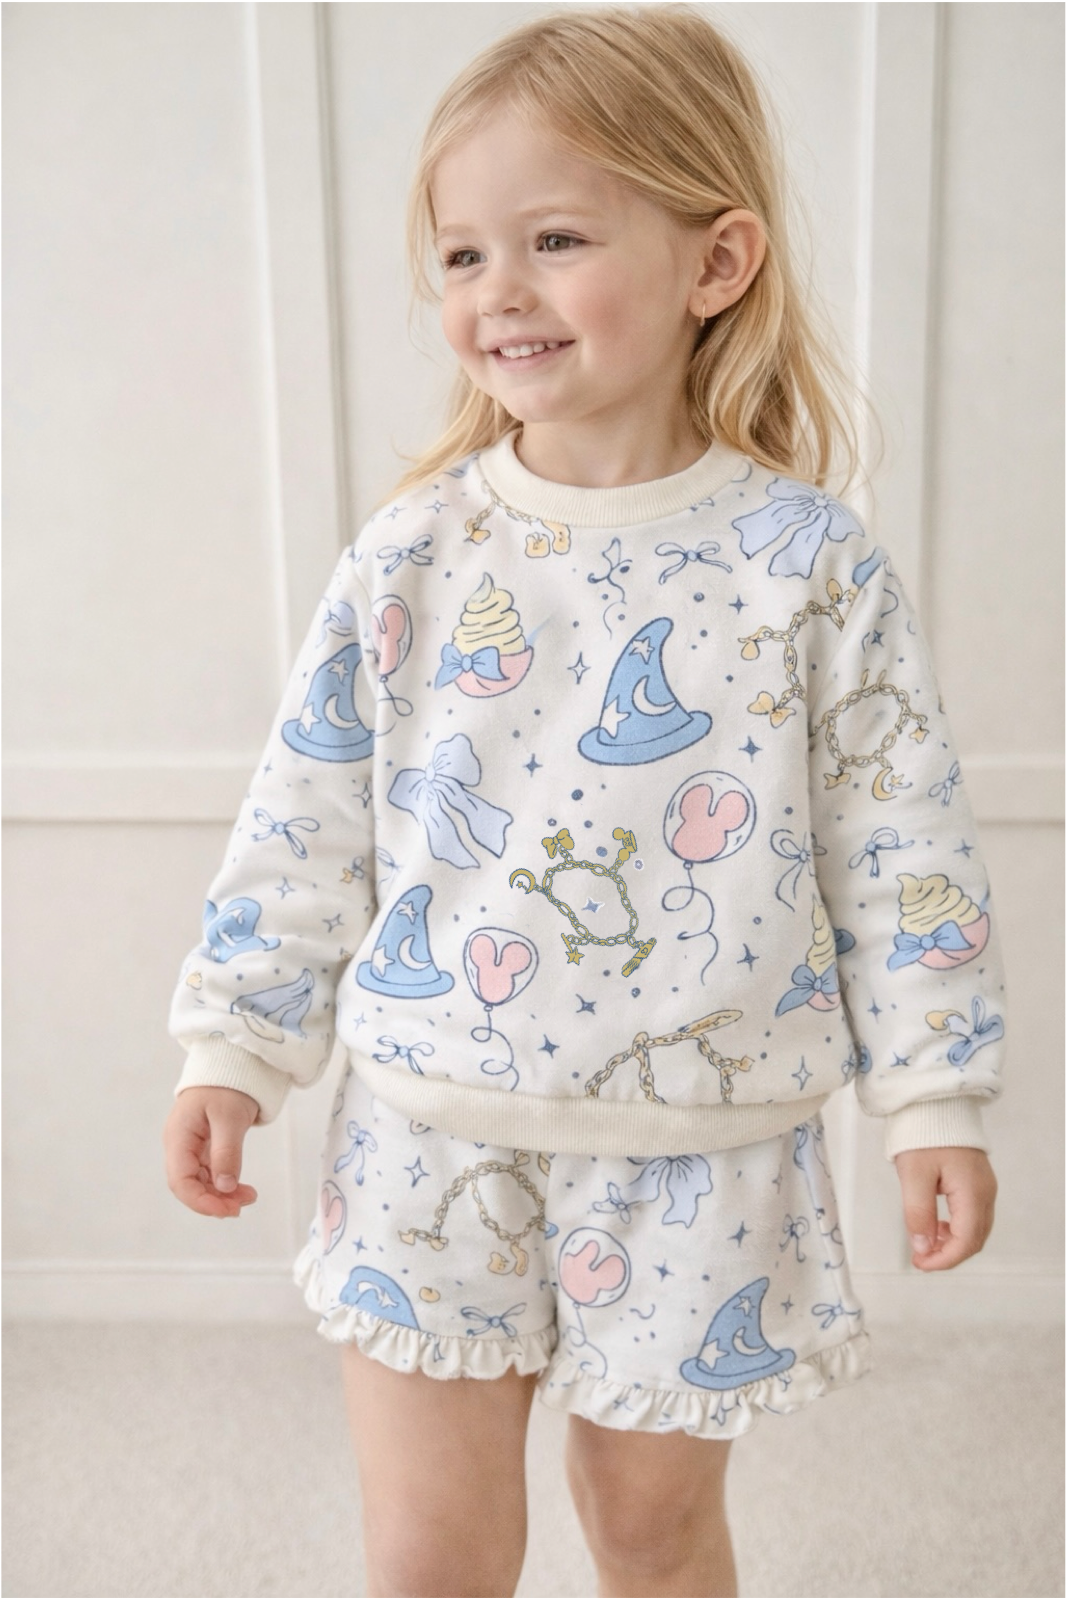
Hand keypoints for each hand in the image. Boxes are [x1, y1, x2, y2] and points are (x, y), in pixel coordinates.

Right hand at [164, 1086, 259, 1217]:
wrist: (232, 1064)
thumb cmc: (228, 1085)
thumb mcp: (230, 1117)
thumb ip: (226, 1152)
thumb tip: (225, 1187)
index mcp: (179, 1137)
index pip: (180, 1180)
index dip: (200, 1201)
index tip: (226, 1210)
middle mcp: (180, 1145)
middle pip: (188, 1185)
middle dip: (213, 1201)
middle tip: (242, 1207)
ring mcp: (191, 1147)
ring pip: (200, 1182)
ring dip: (221, 1195)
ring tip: (248, 1197)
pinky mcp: (204, 1147)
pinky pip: (209, 1173)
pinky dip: (224, 1184)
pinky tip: (241, 1189)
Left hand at [894, 1146, 996, 1270]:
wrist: (933, 1102)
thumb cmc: (923, 1134)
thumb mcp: (913, 1176)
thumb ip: (918, 1214)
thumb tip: (923, 1248)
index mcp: (973, 1193)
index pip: (966, 1241)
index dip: (944, 1260)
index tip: (920, 1264)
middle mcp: (986, 1193)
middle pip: (975, 1239)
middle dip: (949, 1254)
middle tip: (920, 1258)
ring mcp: (985, 1186)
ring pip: (976, 1229)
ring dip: (953, 1242)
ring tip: (926, 1242)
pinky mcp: (977, 1181)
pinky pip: (974, 1215)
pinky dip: (957, 1227)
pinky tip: (937, 1225)